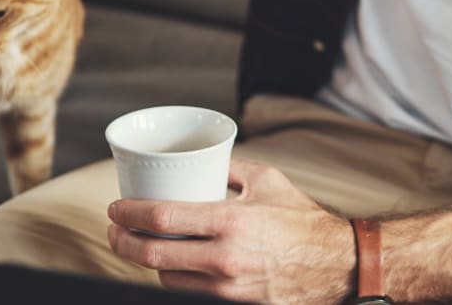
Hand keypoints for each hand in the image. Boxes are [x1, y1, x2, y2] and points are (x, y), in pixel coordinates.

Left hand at [106, 159, 356, 303]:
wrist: (337, 265)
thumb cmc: (302, 218)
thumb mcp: (266, 179)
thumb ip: (229, 167)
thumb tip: (200, 159)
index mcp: (230, 222)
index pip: (163, 219)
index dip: (130, 214)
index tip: (116, 207)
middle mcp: (225, 259)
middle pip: (154, 256)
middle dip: (124, 242)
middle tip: (114, 230)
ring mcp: (229, 289)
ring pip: (168, 279)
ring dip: (146, 263)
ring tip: (138, 245)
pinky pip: (192, 293)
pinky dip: (174, 278)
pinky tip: (169, 265)